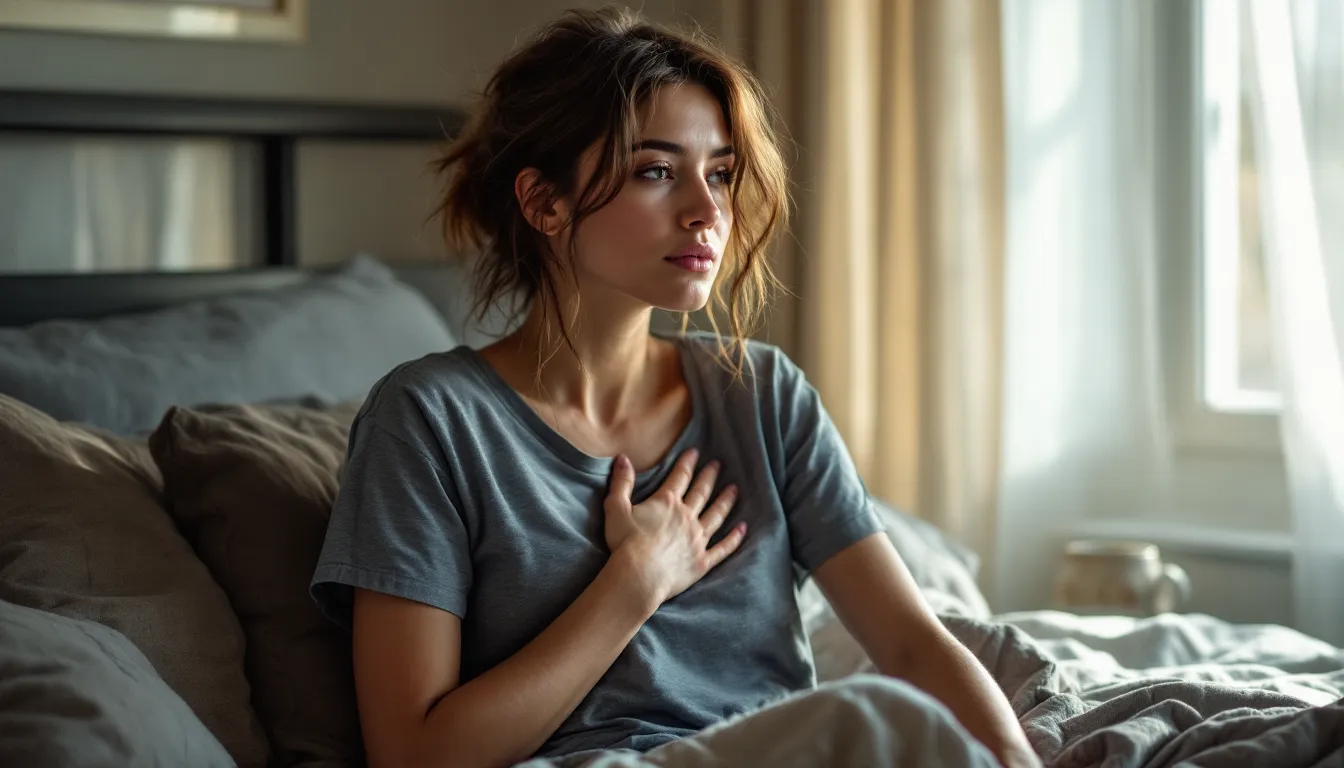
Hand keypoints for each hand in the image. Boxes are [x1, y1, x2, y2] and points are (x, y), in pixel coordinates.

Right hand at [603, 448, 745, 604]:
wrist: (639, 576)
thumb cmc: (625, 543)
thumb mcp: (616, 508)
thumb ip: (621, 483)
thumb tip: (623, 458)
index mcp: (667, 503)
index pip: (680, 477)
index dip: (687, 463)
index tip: (695, 452)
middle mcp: (687, 517)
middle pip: (701, 493)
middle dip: (709, 477)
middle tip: (718, 465)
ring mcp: (697, 539)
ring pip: (716, 516)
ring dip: (725, 501)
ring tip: (734, 490)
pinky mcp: (703, 561)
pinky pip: (723, 548)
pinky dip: (734, 538)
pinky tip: (743, 529)